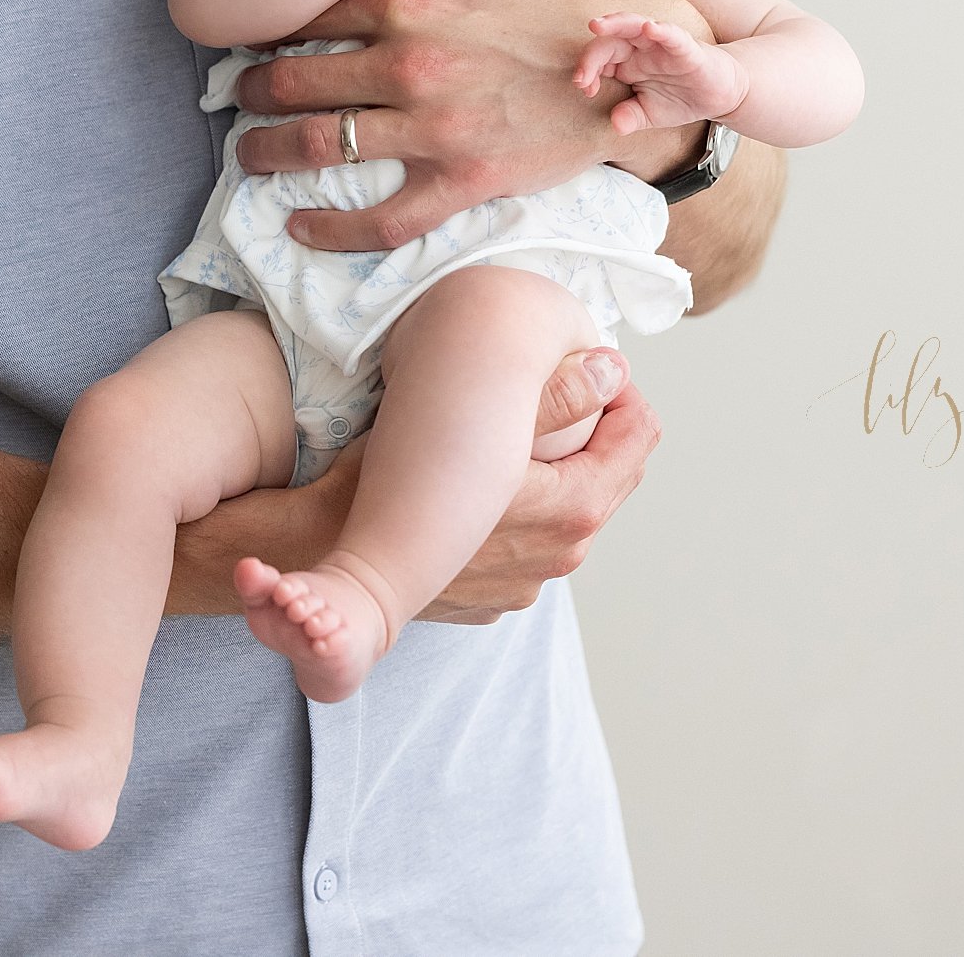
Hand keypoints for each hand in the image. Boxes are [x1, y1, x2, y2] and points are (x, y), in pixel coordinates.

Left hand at [233, 0, 715, 249]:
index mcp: (413, 2)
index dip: (274, 25)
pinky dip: (330, 226)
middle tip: (235, 94)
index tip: (251, 34)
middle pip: (300, 79)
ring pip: (321, 145)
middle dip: (255, 88)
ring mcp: (432, 127)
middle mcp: (409, 65)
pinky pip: (381, 215)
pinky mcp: (461, 179)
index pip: (315, 12)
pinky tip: (297, 225)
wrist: (639, 65)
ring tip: (246, 153)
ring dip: (269, 151)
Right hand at [298, 345, 662, 623]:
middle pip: (607, 480)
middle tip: (569, 386)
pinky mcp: (494, 597)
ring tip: (524, 433)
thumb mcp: (478, 423)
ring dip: (559, 474)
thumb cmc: (390, 484)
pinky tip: (486, 484)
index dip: (625, 395)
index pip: (636, 443)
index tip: (600, 367)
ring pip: (566, 514)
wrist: (327, 560)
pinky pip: (527, 545)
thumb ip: (557, 395)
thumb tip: (614, 369)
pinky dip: (522, 511)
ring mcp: (526, 584)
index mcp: (570, 513)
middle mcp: (558, 558)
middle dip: (599, 432)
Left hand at [574, 13, 749, 134]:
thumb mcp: (651, 114)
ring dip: (616, 24)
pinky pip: (672, 35)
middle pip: (611, 39)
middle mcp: (641, 49)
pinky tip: (649, 28)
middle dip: (592, 53)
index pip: (600, 58)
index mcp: (628, 62)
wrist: (721, 95)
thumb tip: (616, 125)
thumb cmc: (682, 98)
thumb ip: (631, 118)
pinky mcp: (687, 47)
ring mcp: (662, 45)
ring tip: (598, 26)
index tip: (585, 89)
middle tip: (580, 73)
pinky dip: (661, 30)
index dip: (587, 70)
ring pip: (635, 26)